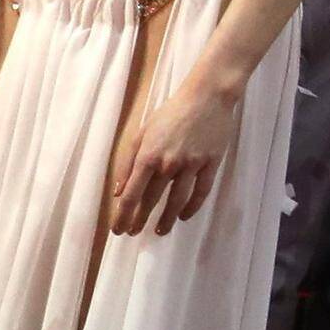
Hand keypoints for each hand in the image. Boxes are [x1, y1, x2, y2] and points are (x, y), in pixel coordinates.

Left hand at [103, 66, 246, 238]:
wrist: (207, 96)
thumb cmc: (171, 112)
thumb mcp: (142, 132)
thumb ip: (128, 162)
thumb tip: (118, 191)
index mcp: (148, 156)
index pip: (131, 194)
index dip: (123, 214)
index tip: (118, 229)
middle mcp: (168, 164)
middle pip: (152, 200)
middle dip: (140, 219)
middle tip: (133, 233)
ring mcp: (192, 164)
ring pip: (177, 200)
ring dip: (166, 219)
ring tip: (160, 231)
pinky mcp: (211, 163)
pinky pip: (201, 191)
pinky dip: (192, 207)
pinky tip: (184, 216)